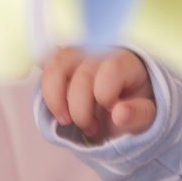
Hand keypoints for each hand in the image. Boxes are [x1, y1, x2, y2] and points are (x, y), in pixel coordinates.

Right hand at [41, 47, 155, 140]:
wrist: (125, 100)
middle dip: (81, 109)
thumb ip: (139, 115)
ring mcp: (79, 54)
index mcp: (128, 61)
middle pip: (81, 76)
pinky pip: (45, 63)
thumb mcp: (148, 115)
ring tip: (64, 121)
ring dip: (55, 99)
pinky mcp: (62, 62)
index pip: (111, 69)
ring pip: (55, 66)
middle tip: (91, 128)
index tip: (112, 113)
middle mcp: (101, 51)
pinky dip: (40, 75)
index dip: (105, 95)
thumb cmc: (136, 106)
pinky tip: (33, 83)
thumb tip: (119, 114)